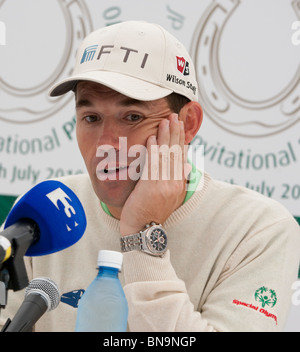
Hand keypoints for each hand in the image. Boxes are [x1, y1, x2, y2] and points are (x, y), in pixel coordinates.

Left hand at [120, 113, 190, 235]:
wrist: (142, 230)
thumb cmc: (151, 212)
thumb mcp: (169, 197)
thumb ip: (176, 180)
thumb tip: (186, 167)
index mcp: (179, 184)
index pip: (181, 157)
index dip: (180, 140)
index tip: (179, 126)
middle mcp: (174, 183)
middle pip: (175, 153)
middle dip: (175, 133)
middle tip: (174, 116)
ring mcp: (164, 185)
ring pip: (165, 156)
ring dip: (165, 137)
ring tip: (165, 121)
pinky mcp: (151, 188)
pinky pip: (153, 165)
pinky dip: (153, 150)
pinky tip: (152, 138)